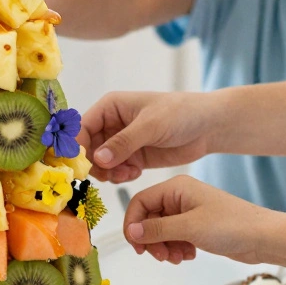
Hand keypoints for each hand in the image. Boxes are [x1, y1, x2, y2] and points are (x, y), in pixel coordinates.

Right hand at [79, 91, 214, 182]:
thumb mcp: (151, 125)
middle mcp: (111, 124)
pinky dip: (120, 176)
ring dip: (109, 173)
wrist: (208, 127)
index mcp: (110, 107)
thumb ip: (124, 142)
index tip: (81, 166)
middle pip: (87, 149)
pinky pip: (115, 171)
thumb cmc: (181, 114)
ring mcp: (121, 143)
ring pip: (100, 163)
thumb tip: (98, 159)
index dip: (77, 147)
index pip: (82, 127)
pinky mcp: (132, 158)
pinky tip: (135, 173)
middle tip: (109, 174)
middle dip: (95, 164)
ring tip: (127, 173)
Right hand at [123, 175, 272, 263]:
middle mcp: (180, 197)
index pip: (140, 202)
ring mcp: (188, 212)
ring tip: (178, 258)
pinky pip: (174, 237)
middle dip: (152, 240)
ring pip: (161, 231)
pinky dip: (176, 248)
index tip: (136, 245)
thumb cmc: (232, 225)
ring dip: (164, 247)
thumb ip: (157, 229)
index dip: (134, 224)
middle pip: (149, 218)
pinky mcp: (196, 226)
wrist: (264, 237)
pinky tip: (189, 255)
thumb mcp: (189, 227)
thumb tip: (131, 232)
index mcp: (176, 188)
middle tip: (160, 256)